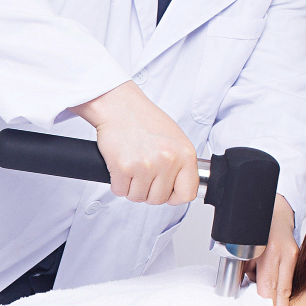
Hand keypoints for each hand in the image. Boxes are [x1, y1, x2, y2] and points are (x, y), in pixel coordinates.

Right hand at [72, 82, 199, 207]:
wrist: (120, 106)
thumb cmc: (145, 120)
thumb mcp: (175, 139)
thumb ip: (180, 164)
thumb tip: (179, 187)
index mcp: (185, 154)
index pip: (187, 194)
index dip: (174, 196)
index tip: (167, 191)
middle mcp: (168, 161)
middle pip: (159, 199)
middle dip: (148, 191)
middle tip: (143, 174)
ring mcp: (146, 165)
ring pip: (138, 197)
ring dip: (132, 187)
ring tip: (132, 167)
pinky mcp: (124, 167)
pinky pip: (120, 191)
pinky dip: (118, 183)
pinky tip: (120, 167)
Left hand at [243, 196, 297, 305]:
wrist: (274, 208)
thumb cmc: (252, 228)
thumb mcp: (241, 249)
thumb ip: (240, 271)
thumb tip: (237, 295)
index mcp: (269, 251)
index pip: (268, 289)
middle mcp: (285, 253)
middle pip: (281, 292)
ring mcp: (293, 254)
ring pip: (286, 288)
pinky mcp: (297, 256)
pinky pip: (288, 281)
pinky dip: (281, 295)